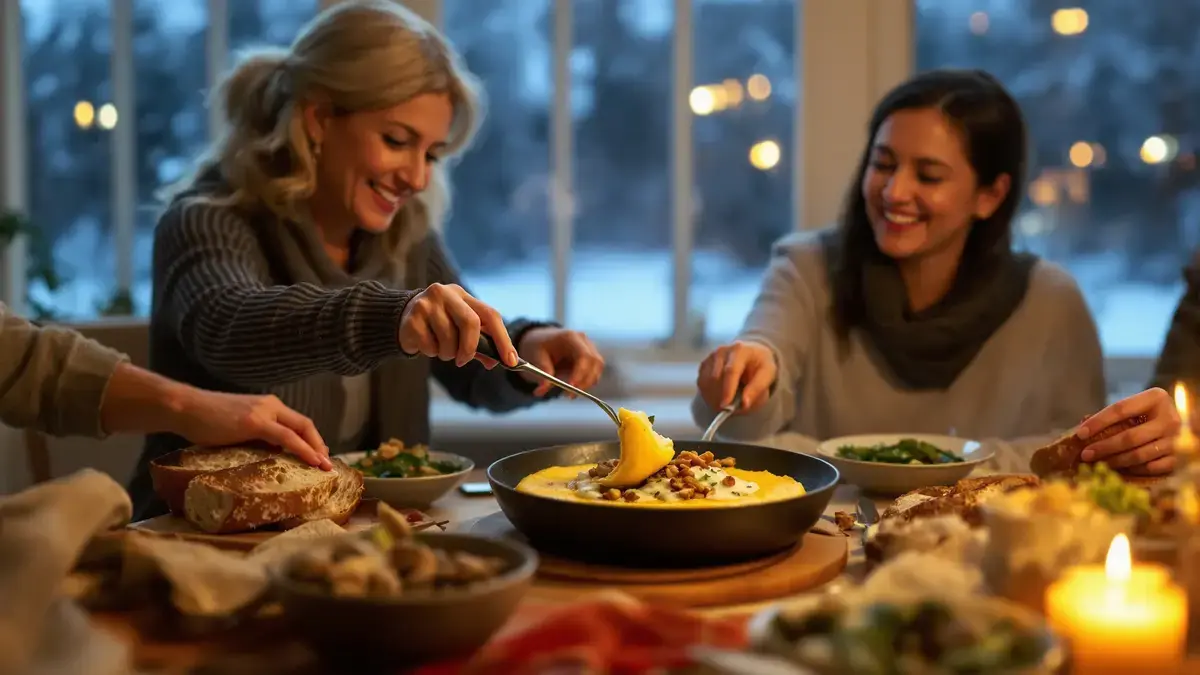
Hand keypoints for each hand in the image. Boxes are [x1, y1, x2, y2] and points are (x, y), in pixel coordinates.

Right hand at [168, 390, 331, 469]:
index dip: (311, 438)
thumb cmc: (204, 420)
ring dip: (316, 448)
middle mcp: (270, 405)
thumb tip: (267, 453)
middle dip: (319, 444)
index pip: (297, 422)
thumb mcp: (236, 427)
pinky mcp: (255, 422)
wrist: (185, 408)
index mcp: (267, 405)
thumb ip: (254, 435)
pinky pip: (287, 437)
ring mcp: (264, 412)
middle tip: (327, 464)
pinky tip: (312, 460)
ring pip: (301, 429)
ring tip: (324, 466)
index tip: (318, 455)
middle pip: (305, 424)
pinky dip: (303, 449)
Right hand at [399, 283, 517, 367]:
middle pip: (470, 323)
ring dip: (448, 354)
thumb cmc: (438, 325)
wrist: (402, 318)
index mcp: (462, 295)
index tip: (510, 360)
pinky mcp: (412, 318)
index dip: (503, 339)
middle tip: (464, 361)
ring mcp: (427, 304)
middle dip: (470, 348)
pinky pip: (430, 345)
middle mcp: (446, 293)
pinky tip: (426, 344)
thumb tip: (496, 361)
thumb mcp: (460, 329)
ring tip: (441, 350)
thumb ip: (479, 343)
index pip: (490, 314)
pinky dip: (431, 352)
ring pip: (448, 339)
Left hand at [516, 327, 604, 396]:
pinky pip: (594, 373)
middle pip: (595, 363)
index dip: (581, 373)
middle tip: (570, 396)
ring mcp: (590, 349)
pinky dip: (585, 383)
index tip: (571, 387)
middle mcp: (584, 341)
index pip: (584, 355)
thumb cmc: (537, 347)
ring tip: (568, 393)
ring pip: (597, 370)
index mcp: (570, 337)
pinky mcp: (591, 359)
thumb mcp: (535, 357)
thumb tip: (541, 391)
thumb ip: (542, 373)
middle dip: (585, 381)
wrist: (540, 341)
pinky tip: (572, 387)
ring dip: (586, 384)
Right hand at [696, 340, 776, 413]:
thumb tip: (744, 403)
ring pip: (706, 384)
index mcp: (740, 350)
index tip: (726, 406)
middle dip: (722, 397)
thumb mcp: (768, 374)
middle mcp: (722, 351)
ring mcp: (710, 358)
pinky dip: (711, 395)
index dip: (727, 389)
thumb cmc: (759, 365)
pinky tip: (722, 395)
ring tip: (730, 399)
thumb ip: (757, 388)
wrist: (751, 354)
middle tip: (733, 408)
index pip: (730, 371)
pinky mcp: (703, 366)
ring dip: (716, 398)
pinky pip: (702, 386)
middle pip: (716, 379)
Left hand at [1077, 387, 1180, 475]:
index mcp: (1156, 398)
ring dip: (1115, 461)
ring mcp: (1176, 440)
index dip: (1098, 422)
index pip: (1120, 409)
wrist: (1182, 425)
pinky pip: (1151, 468)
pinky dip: (1134, 470)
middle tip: (1085, 454)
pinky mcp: (1179, 458)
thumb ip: (1111, 417)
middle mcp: (1170, 418)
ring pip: (1139, 455)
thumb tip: (1081, 427)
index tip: (1080, 433)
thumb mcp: (1134, 409)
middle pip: (1129, 437)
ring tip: (1099, 463)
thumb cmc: (1149, 415)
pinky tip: (1121, 469)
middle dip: (1104, 447)